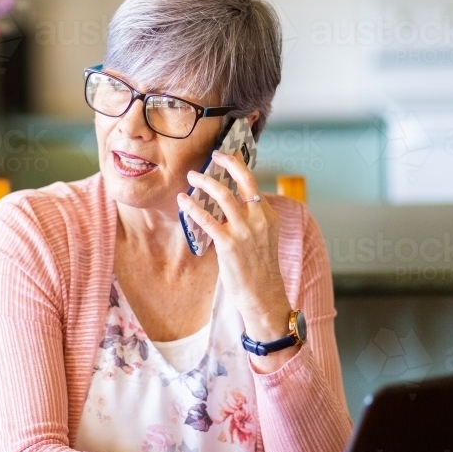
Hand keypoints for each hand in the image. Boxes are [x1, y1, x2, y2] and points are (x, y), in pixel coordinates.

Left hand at [176, 151, 292, 360]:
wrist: (263, 296)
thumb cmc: (259, 270)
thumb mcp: (263, 239)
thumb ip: (251, 221)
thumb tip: (230, 207)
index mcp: (269, 216)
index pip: (253, 184)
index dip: (239, 167)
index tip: (227, 157)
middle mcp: (259, 219)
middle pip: (244, 180)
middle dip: (228, 162)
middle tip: (214, 155)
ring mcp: (245, 231)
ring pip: (223, 194)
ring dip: (205, 181)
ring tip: (192, 177)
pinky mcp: (229, 244)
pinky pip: (207, 219)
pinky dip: (193, 207)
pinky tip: (183, 201)